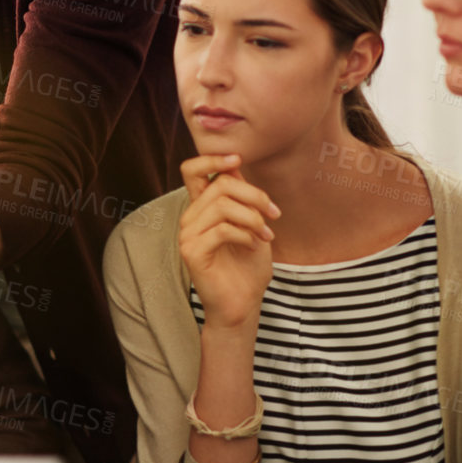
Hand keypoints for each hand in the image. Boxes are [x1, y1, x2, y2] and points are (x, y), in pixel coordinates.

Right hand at [178, 154, 279, 332]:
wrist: (243, 304)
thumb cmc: (248, 266)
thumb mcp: (250, 223)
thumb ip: (241, 196)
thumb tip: (236, 164)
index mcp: (202, 207)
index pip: (192, 169)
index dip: (213, 157)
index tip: (238, 159)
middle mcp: (190, 217)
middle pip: (221, 184)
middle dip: (255, 195)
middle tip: (274, 215)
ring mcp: (187, 234)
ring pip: (223, 205)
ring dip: (253, 218)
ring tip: (266, 234)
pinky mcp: (192, 251)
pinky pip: (222, 229)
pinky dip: (246, 235)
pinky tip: (253, 246)